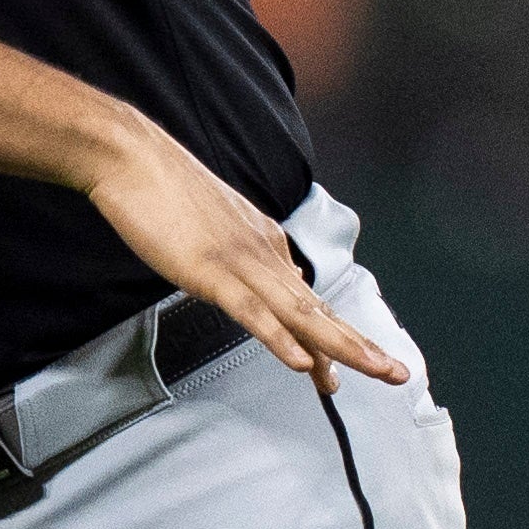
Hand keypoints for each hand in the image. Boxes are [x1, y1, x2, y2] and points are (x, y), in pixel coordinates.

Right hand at [88, 127, 404, 393]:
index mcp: (263, 244)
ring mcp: (240, 264)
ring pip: (300, 313)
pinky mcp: (211, 272)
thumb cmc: (160, 188)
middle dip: (360, 345)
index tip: (354, 366)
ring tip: (375, 370)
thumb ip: (245, 255)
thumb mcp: (214, 226)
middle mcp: (263, 254)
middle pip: (318, 309)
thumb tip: (271, 279)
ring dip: (341, 346)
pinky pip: (253, 313)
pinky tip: (303, 364)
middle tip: (397, 374)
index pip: (306, 301)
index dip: (333, 338)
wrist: (130, 155)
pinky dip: (281, 339)